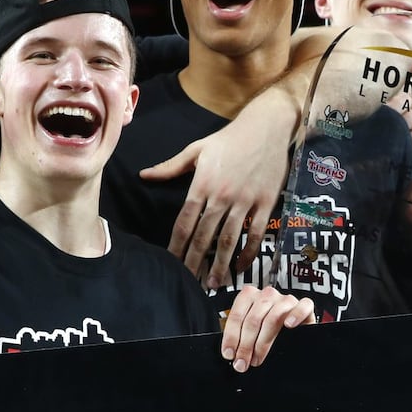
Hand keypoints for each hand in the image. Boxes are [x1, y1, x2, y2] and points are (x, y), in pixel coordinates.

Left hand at [141, 93, 292, 288]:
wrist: (267, 127)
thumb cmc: (229, 138)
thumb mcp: (197, 149)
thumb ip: (170, 167)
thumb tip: (144, 175)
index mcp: (203, 184)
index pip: (185, 222)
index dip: (177, 245)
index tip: (171, 262)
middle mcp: (222, 196)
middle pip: (205, 236)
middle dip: (195, 261)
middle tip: (189, 282)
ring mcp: (245, 201)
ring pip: (230, 239)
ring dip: (221, 264)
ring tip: (213, 283)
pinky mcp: (266, 204)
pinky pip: (256, 234)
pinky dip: (249, 252)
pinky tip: (241, 267)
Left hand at [219, 285, 314, 372]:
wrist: (294, 326)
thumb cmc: (270, 328)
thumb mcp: (251, 329)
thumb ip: (241, 334)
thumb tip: (231, 353)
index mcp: (249, 295)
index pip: (237, 316)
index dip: (232, 337)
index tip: (230, 354)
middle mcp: (267, 295)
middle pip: (253, 320)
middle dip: (246, 345)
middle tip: (243, 362)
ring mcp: (286, 299)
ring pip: (273, 318)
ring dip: (263, 343)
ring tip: (258, 358)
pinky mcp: (304, 305)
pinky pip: (302, 307)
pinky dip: (295, 316)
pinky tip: (289, 326)